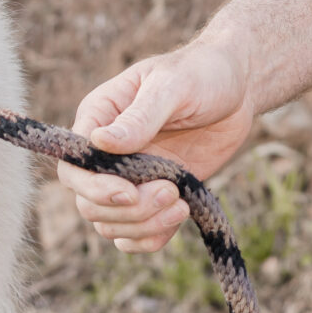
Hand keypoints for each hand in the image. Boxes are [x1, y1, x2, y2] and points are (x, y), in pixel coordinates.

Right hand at [55, 40, 255, 252]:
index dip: (94, 188)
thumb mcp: (173, 86)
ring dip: (142, 226)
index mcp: (99, 118)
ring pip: (110, 224)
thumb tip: (99, 141)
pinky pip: (136, 233)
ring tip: (181, 204)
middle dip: (128, 210)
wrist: (238, 89)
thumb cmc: (202, 73)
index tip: (130, 192)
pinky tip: (178, 219)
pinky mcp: (153, 195)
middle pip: (89, 203)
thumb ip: (139, 116)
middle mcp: (105, 153)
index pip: (73, 167)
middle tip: (170, 191)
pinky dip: (150, 238)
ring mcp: (129, 178)